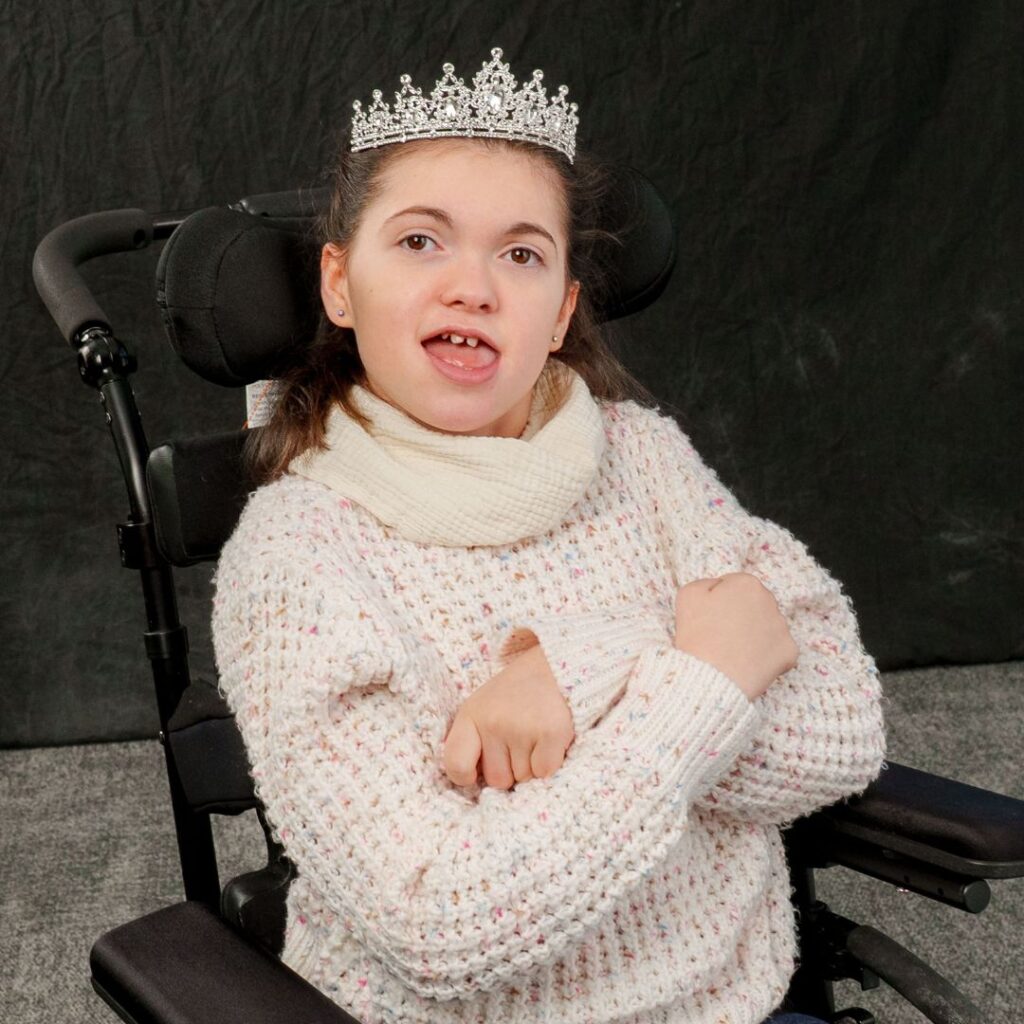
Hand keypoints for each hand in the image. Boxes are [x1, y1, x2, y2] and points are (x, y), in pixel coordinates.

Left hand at [443, 643, 574, 789]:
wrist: (553, 667)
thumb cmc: (515, 694)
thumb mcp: (483, 708)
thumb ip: (474, 741)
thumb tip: (475, 784)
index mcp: (471, 715)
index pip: (456, 763)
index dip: (464, 776)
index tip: (475, 774)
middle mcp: (494, 722)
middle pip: (496, 780)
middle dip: (509, 769)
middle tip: (518, 740)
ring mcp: (522, 729)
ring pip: (523, 778)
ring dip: (531, 765)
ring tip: (534, 734)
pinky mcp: (551, 733)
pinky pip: (545, 772)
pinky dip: (549, 763)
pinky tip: (548, 740)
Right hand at [673, 573, 798, 700]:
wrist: (711, 677)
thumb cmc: (697, 635)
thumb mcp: (688, 595)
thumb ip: (707, 582)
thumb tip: (720, 587)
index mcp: (746, 584)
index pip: (734, 587)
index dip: (719, 602)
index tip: (711, 618)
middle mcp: (770, 600)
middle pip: (753, 605)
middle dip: (741, 616)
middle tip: (721, 635)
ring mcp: (782, 627)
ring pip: (766, 627)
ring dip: (754, 635)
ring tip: (733, 651)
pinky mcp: (789, 652)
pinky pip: (777, 651)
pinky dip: (764, 656)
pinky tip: (748, 662)